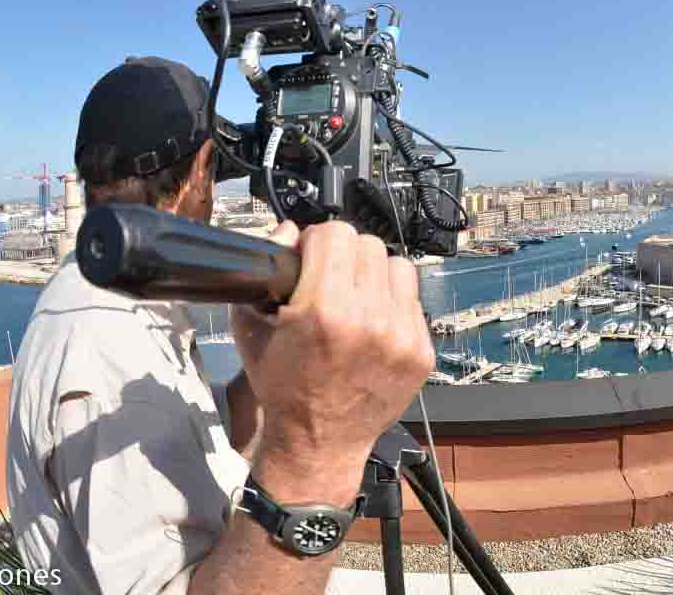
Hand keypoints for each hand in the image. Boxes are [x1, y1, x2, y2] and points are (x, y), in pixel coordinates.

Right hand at [233, 221, 432, 496]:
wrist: (319, 442)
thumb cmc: (283, 388)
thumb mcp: (250, 328)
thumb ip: (266, 271)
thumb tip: (289, 230)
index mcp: (324, 311)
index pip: (335, 232)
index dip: (317, 241)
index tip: (310, 258)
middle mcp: (368, 320)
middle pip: (367, 244)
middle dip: (344, 256)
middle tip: (330, 279)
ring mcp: (401, 336)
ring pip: (396, 265)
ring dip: (374, 274)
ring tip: (355, 298)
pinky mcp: (421, 351)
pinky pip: (413, 299)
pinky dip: (392, 303)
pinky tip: (372, 322)